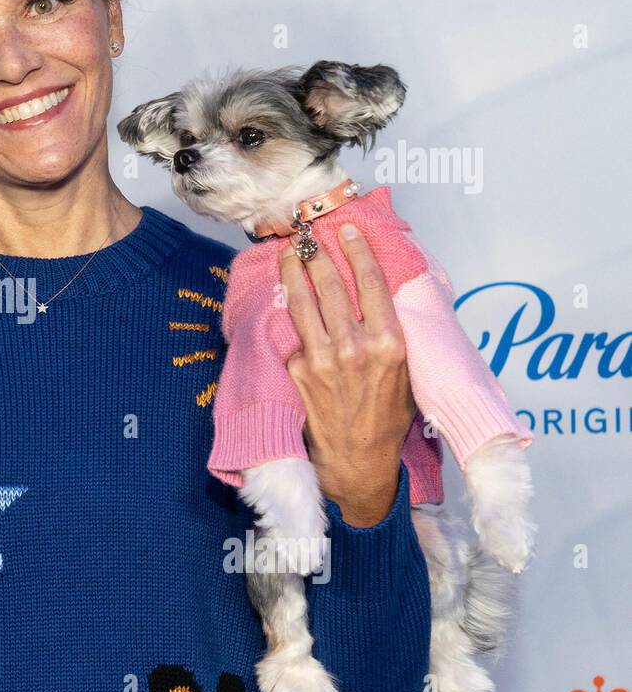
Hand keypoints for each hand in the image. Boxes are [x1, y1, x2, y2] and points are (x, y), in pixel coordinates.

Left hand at [278, 223, 415, 527]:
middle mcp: (355, 347)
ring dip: (294, 271)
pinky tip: (285, 295)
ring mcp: (323, 358)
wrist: (357, 461)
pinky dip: (289, 310)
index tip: (347, 230)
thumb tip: (378, 297)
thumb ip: (390, 334)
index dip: (357, 251)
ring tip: (289, 251)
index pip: (372, 283)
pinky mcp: (299, 370)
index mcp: (390, 343)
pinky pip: (294, 333)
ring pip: (304, 301)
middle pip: (332, 285)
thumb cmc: (387, 417)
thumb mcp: (406, 373)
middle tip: (308, 234)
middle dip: (318, 253)